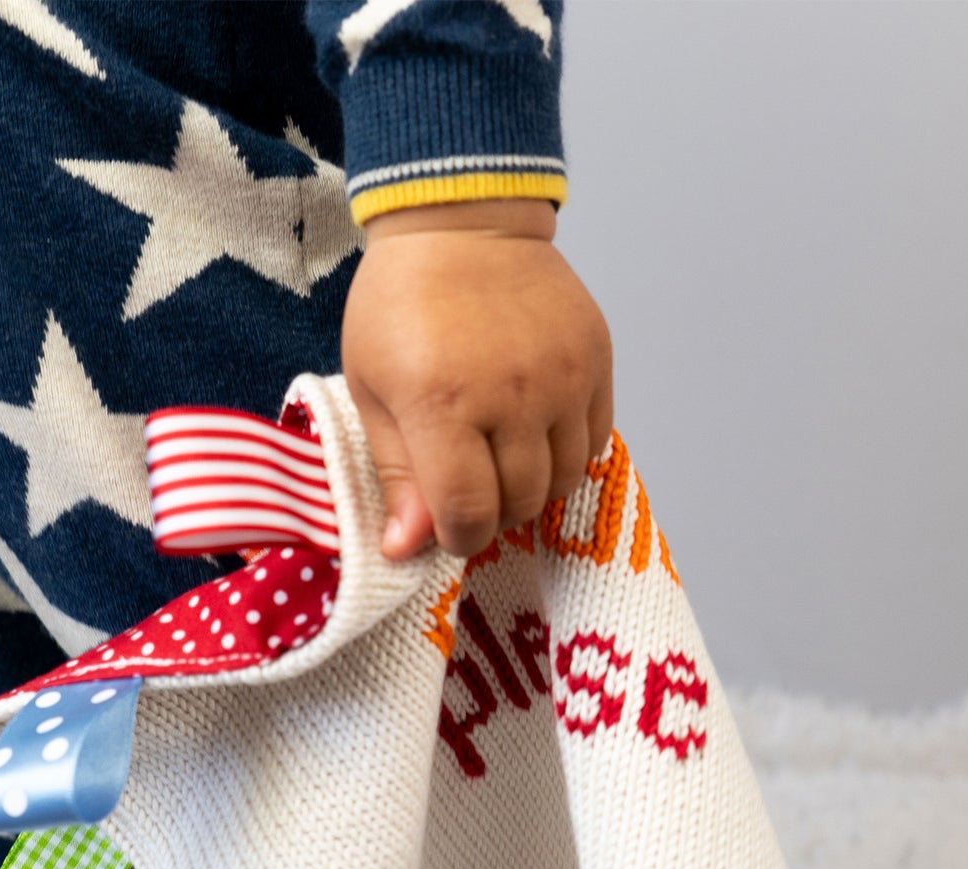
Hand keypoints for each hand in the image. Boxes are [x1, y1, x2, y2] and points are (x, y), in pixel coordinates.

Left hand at [342, 198, 613, 559]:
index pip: (469, 512)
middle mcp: (511, 392)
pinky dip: (565, 454)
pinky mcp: (596, 359)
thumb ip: (397, 474)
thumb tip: (407, 549)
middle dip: (491, 513)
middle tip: (469, 487)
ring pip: (562, 481)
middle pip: (520, 503)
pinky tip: (534, 431)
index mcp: (442, 402)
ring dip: (531, 487)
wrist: (460, 221)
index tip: (446, 527)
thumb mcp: (372, 390)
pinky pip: (593, 442)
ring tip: (501, 458)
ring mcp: (562, 376)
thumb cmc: (400, 305)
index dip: (458, 536)